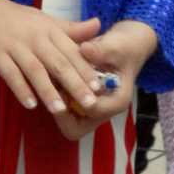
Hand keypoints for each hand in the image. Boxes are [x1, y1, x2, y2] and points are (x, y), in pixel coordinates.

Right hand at [0, 0, 101, 114]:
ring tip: (60, 110)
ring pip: (35, 70)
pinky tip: (30, 105)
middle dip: (75, 83)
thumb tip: (98, 24)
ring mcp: (14, 45)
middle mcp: (34, 36)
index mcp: (48, 28)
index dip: (86, 69)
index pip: (72, 50)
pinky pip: (10, 74)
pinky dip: (21, 89)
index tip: (100, 87)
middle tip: (90, 103)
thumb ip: (69, 28)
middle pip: (58, 62)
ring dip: (48, 91)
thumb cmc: (10, 17)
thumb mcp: (41, 18)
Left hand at [51, 19, 157, 141]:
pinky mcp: (81, 103)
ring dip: (55, 104)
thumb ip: (102, 50)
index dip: (73, 98)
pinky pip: (63, 109)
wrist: (126, 45)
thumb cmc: (124, 46)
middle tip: (51, 90)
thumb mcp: (116, 45)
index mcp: (117, 102)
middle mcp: (103, 111)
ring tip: (46, 83)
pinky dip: (54, 96)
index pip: (91, 112)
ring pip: (65, 121)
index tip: (61, 82)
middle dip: (60, 112)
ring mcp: (91, 109)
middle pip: (75, 128)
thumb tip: (85, 49)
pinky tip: (47, 77)